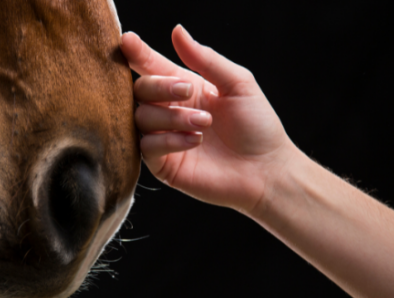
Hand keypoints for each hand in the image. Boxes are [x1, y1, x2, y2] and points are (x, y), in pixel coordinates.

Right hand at [121, 25, 297, 212]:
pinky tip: (195, 141)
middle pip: (140, 90)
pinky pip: (147, 147)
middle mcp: (170, 111)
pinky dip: (168, 140)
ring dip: (172, 116)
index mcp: (184, 88)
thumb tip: (177, 31)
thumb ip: (206, 59)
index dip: (138, 54)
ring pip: (142, 117)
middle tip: (188, 90)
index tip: (127, 40)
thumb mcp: (238, 84)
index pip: (153, 67)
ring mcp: (164, 138)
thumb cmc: (257, 126)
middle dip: (160, 86)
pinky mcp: (163, 165)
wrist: (266, 170)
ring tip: (204, 123)